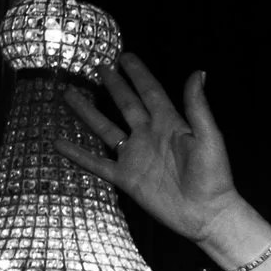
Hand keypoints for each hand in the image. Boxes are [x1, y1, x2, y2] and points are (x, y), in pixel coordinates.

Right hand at [55, 55, 241, 244]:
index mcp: (170, 123)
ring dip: (88, 112)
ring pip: (105, 129)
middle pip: (126, 105)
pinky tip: (58, 142)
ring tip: (69, 94)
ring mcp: (136, 156)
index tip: (125, 57)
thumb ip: (197, 107)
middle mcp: (150, 136)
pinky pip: (96, 163)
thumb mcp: (208, 138)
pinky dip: (77, 153)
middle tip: (98, 66)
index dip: (138, 74)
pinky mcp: (126, 178)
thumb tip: (198, 72)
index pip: (150, 92)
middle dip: (113, 86)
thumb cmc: (213, 176)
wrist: (206, 214)